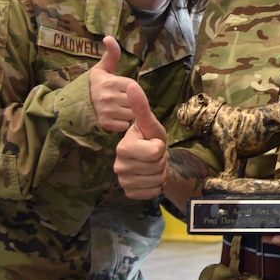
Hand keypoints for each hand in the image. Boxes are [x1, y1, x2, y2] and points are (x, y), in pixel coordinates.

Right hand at [88, 37, 137, 133]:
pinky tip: (114, 118)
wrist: (74, 104)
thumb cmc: (92, 85)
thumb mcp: (101, 69)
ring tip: (118, 108)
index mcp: (110, 82)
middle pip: (134, 101)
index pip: (134, 86)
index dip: (129, 88)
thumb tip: (109, 36)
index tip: (120, 89)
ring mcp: (107, 111)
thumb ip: (111, 54)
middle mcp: (109, 97)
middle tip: (120, 100)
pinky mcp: (105, 124)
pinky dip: (121, 123)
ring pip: (131, 114)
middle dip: (130, 101)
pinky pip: (124, 125)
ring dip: (127, 113)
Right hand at [113, 83, 169, 199]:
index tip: (152, 143)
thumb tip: (132, 86)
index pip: (155, 151)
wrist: (153, 160)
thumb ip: (141, 107)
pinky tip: (150, 177)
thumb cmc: (151, 138)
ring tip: (153, 165)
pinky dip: (157, 186)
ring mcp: (123, 182)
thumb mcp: (150, 124)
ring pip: (156, 181)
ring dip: (161, 173)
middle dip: (161, 160)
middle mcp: (118, 166)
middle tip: (154, 155)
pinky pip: (153, 192)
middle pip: (157, 166)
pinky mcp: (129, 193)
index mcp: (122, 147)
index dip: (159, 147)